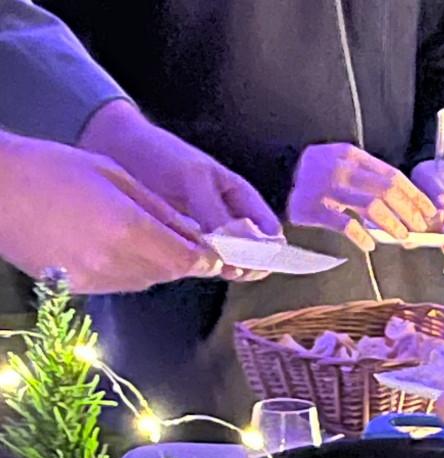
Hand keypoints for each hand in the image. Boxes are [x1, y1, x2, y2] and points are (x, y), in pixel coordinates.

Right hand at [0, 131, 219, 293]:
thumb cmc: (48, 169)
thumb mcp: (115, 176)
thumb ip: (160, 210)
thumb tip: (194, 232)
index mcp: (128, 229)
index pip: (189, 260)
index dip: (207, 257)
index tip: (216, 249)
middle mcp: (113, 261)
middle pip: (170, 272)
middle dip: (182, 257)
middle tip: (181, 237)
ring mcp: (92, 278)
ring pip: (146, 280)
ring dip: (156, 263)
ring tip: (139, 233)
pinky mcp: (74, 287)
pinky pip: (118, 283)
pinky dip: (128, 269)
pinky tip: (111, 244)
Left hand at [78, 100, 279, 280]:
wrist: (116, 148)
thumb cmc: (161, 155)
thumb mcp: (193, 178)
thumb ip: (216, 212)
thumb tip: (239, 246)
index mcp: (242, 198)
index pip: (270, 232)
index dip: (270, 249)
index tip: (257, 260)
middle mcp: (228, 218)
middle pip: (253, 251)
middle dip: (247, 262)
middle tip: (231, 267)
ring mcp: (206, 232)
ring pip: (227, 258)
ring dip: (222, 266)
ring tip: (210, 265)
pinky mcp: (182, 241)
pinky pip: (199, 259)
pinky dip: (198, 265)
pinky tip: (190, 264)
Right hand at [287, 143, 441, 251]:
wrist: (270, 176)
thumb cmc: (315, 177)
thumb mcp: (341, 166)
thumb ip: (369, 180)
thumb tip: (409, 207)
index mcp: (351, 155)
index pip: (393, 176)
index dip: (416, 196)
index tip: (431, 212)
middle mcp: (340, 168)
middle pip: (387, 190)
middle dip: (410, 212)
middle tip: (421, 229)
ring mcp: (324, 187)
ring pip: (371, 206)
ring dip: (393, 224)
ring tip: (403, 237)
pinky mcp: (311, 208)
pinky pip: (344, 224)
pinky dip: (361, 236)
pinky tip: (370, 245)